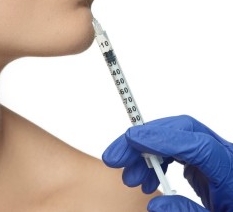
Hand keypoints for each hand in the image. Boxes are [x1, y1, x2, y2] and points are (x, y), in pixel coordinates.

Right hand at [102, 115, 232, 210]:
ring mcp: (214, 153)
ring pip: (175, 136)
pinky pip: (177, 148)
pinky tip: (146, 177)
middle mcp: (223, 153)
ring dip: (147, 152)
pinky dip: (157, 158)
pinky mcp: (205, 159)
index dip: (163, 139)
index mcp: (230, 170)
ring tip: (130, 177)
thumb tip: (154, 205)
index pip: (197, 144)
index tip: (132, 140)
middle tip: (115, 159)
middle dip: (144, 140)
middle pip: (180, 131)